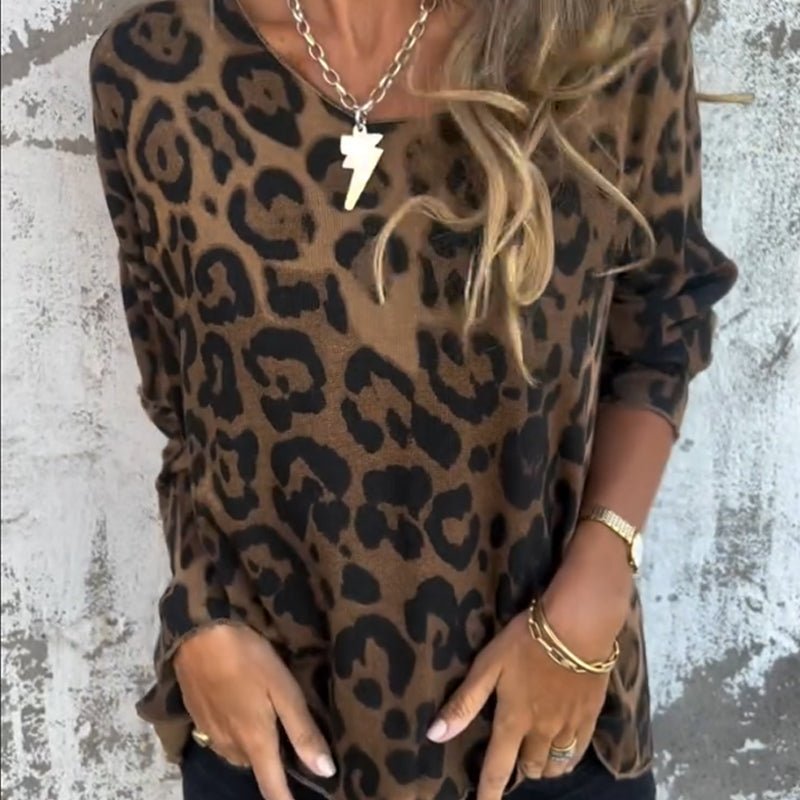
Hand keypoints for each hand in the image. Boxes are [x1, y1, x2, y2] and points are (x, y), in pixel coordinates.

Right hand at [174, 623, 334, 799]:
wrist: (199, 634)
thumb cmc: (249, 659)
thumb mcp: (284, 689)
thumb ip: (303, 732)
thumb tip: (326, 773)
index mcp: (255, 742)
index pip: (273, 789)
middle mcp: (230, 747)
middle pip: (256, 768)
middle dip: (273, 765)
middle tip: (291, 745)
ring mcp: (210, 732)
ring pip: (238, 752)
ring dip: (254, 746)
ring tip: (268, 722)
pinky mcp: (197, 716)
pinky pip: (222, 737)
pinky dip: (236, 732)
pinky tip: (242, 707)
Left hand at [426, 530, 631, 799]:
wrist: (577, 627)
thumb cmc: (526, 642)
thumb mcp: (488, 664)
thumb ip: (464, 702)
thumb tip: (435, 735)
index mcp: (513, 720)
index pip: (497, 768)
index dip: (488, 792)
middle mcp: (541, 732)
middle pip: (530, 767)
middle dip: (519, 769)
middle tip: (511, 762)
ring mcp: (568, 727)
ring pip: (555, 764)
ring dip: (542, 766)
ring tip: (535, 758)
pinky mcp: (590, 717)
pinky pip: (578, 752)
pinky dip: (567, 758)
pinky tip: (563, 751)